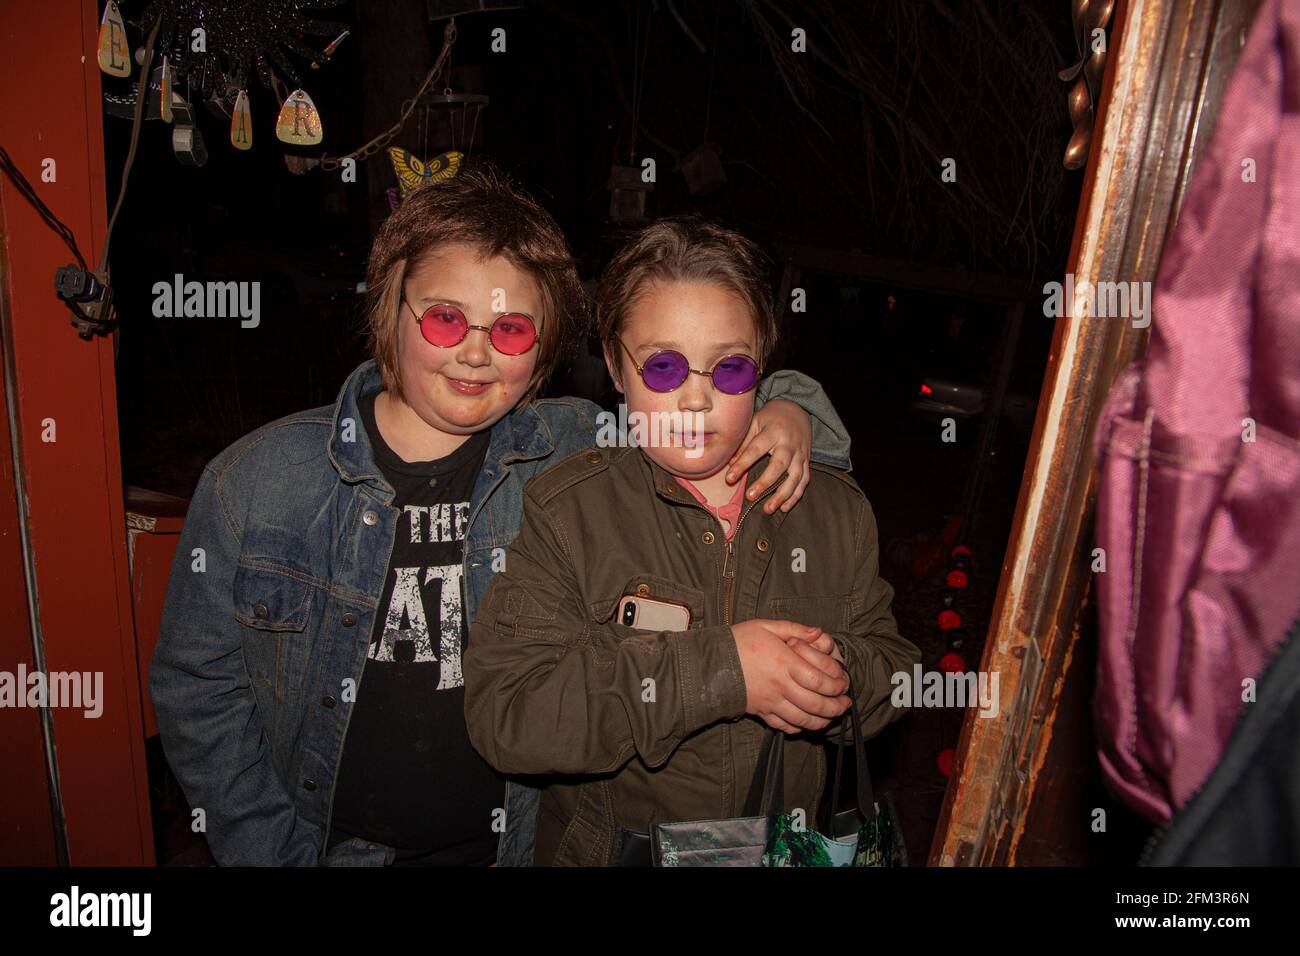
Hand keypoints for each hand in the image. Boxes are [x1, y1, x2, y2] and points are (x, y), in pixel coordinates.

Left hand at [727, 398, 811, 513]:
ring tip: (768, 509)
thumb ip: (743, 442)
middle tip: (750, 497)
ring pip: (795, 477)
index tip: (729, 479)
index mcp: (773, 431)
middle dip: (764, 482)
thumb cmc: (770, 418)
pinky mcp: (807, 461)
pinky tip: (784, 507)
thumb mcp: (754, 422)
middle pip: (778, 465)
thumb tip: (730, 464)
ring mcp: (800, 454)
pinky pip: (804, 481)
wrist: (797, 411)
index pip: (755, 450)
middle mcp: (789, 444)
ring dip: (782, 495)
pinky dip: (795, 496)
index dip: (742, 465)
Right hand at [732, 620, 850, 733]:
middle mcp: (780, 685)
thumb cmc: (737, 642)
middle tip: (846, 703)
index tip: (844, 681)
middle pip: (816, 703)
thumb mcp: (766, 626)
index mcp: (784, 662)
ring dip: (823, 720)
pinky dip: (799, 727)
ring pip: (804, 719)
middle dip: (836, 706)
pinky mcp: (761, 712)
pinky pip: (785, 726)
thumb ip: (795, 629)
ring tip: (833, 715)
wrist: (709, 664)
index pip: (820, 679)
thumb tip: (819, 633)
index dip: (837, 683)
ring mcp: (771, 702)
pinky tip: (807, 723)